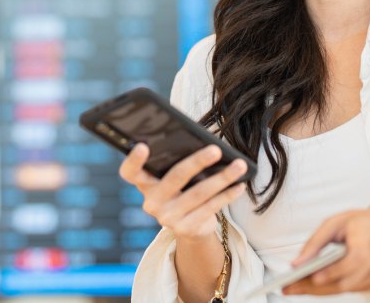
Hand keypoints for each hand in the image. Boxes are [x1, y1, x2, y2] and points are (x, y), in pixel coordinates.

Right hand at [117, 143, 248, 239]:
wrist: (190, 228)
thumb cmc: (182, 189)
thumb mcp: (174, 176)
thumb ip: (177, 160)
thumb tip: (204, 140)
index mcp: (144, 184)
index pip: (129, 173)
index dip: (133, 160)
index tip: (143, 146)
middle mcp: (152, 202)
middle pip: (174, 178)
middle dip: (197, 162)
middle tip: (216, 149)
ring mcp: (168, 218)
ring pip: (199, 193)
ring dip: (222, 178)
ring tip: (239, 166)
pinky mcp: (186, 229)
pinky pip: (210, 208)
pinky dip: (227, 195)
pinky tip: (239, 185)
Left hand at [282, 208, 369, 295]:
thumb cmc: (360, 223)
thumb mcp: (334, 222)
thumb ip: (315, 242)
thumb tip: (297, 263)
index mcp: (368, 240)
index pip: (353, 260)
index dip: (333, 271)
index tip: (313, 278)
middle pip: (346, 281)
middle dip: (316, 287)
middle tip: (291, 288)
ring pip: (347, 289)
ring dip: (321, 290)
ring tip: (297, 287)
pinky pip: (352, 289)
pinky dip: (333, 288)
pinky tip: (315, 285)